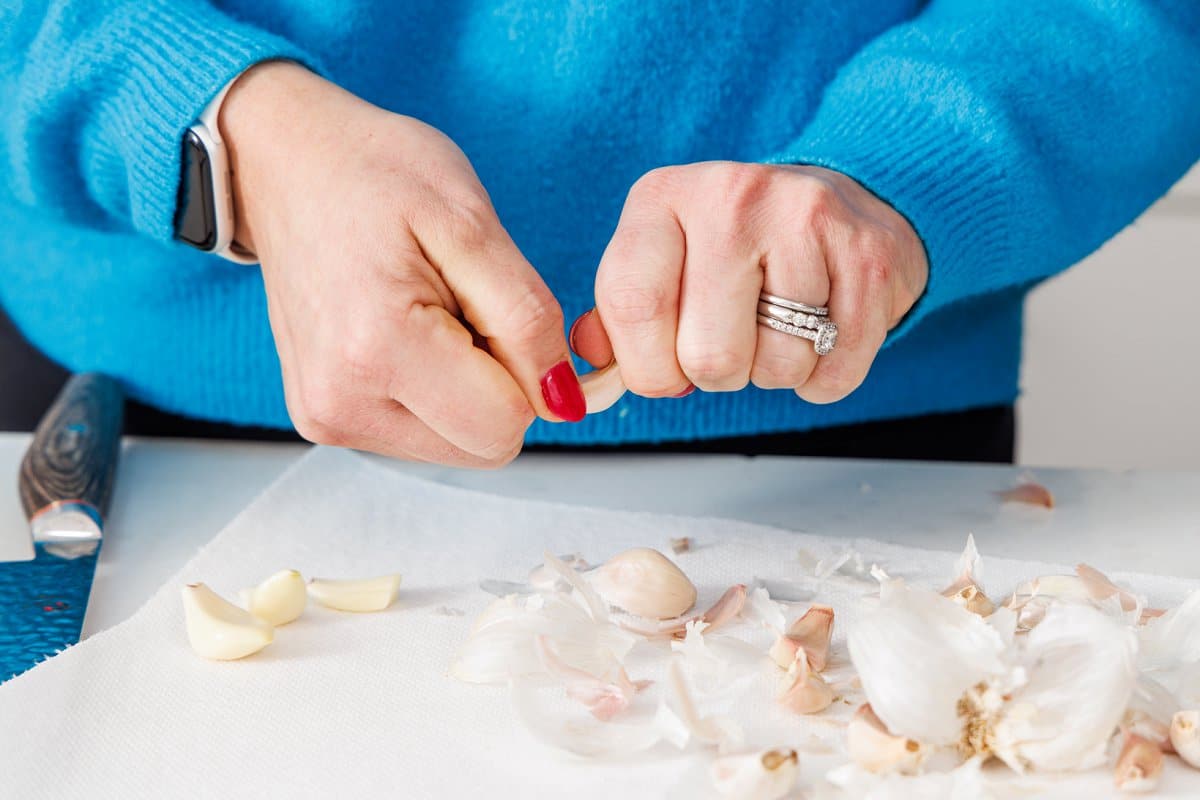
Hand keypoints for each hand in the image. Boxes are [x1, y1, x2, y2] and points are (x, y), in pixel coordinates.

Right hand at [221, 63, 582, 466]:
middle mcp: (342, 401)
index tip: (494, 306)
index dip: (526, 367)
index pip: (507, 423)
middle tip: (459, 304)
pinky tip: (405, 331)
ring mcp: (326, 416)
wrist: (287, 166)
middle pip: (485, 443)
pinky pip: (422, 433)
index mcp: (378, 348)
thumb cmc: (374, 174)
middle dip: (497, 380)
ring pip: (457, 443)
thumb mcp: (472, 222)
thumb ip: (526, 318)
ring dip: (466, 386)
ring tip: (426, 311)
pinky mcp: (324, 419)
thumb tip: (563, 401)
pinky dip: (434, 390)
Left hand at [571, 162, 927, 403]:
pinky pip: (835, 371)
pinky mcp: (869, 254)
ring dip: (774, 372)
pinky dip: (824, 378)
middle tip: (731, 343)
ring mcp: (806, 218)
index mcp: (660, 198)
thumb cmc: (735, 249)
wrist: (842, 203)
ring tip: (778, 326)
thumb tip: (586, 369)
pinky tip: (821, 333)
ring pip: (777, 367)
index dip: (647, 368)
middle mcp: (731, 196)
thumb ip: (616, 316)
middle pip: (709, 355)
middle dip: (716, 375)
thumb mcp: (661, 261)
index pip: (633, 308)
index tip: (663, 370)